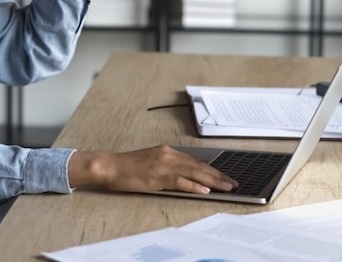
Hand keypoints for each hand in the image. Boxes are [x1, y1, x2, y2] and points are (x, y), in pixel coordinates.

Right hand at [68, 146, 237, 194]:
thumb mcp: (150, 161)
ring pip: (193, 173)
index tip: (224, 176)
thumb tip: (185, 175)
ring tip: (226, 187)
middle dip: (218, 175)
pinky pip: (179, 181)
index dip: (212, 169)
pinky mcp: (156, 177)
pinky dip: (194, 186)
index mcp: (166, 151)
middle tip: (233, 183)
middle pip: (198, 166)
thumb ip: (167, 166)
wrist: (108, 166)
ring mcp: (162, 166)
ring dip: (212, 181)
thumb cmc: (127, 166)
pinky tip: (204, 190)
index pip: (195, 161)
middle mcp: (167, 155)